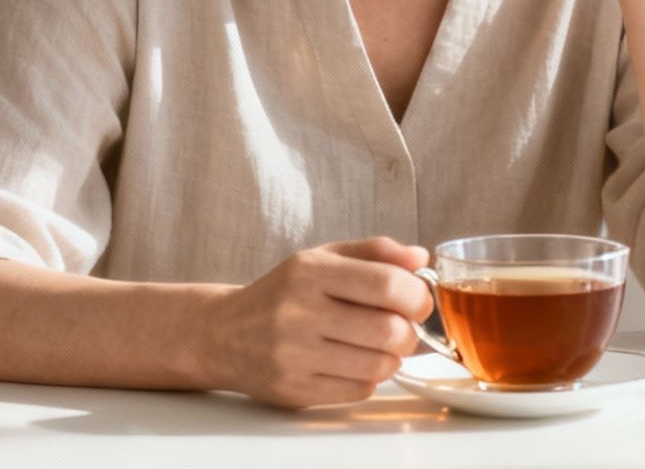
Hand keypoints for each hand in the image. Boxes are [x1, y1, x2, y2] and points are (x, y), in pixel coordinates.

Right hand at [197, 236, 431, 409]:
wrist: (222, 333)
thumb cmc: (283, 293)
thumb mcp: (323, 258)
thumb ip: (375, 253)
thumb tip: (422, 258)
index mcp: (310, 271)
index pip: (387, 284)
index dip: (417, 296)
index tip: (417, 302)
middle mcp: (298, 312)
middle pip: (388, 330)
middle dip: (409, 332)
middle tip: (402, 329)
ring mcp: (293, 354)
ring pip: (378, 365)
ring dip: (391, 358)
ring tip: (378, 347)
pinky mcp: (292, 389)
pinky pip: (357, 390)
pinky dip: (368, 379)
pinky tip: (355, 364)